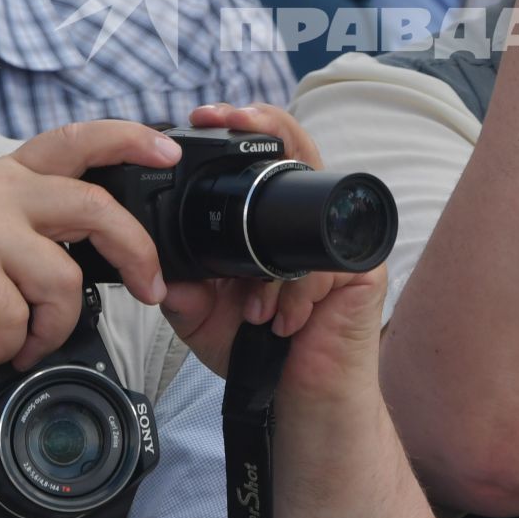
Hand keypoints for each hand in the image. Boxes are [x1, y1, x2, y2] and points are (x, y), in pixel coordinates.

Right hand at [0, 121, 183, 371]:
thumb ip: (14, 221)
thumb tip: (74, 256)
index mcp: (1, 176)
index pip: (77, 140)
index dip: (130, 140)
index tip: (168, 153)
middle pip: (96, 208)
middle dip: (136, 252)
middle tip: (148, 290)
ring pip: (64, 281)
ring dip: (52, 328)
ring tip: (21, 346)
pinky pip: (18, 319)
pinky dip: (7, 347)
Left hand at [161, 102, 387, 403]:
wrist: (300, 402)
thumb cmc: (259, 352)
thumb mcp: (203, 314)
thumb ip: (182, 288)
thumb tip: (154, 265)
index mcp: (273, 219)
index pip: (267, 152)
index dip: (243, 124)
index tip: (205, 115)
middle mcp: (310, 219)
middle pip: (299, 148)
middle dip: (264, 127)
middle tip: (225, 121)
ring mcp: (341, 238)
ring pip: (311, 201)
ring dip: (270, 262)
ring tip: (251, 308)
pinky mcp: (364, 268)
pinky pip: (326, 262)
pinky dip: (296, 293)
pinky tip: (281, 322)